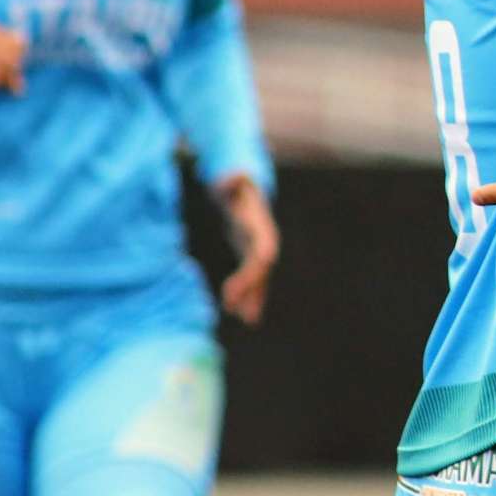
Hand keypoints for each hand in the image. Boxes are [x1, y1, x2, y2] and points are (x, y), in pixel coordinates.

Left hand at [212, 172, 278, 326]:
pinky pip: (254, 278)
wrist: (245, 189)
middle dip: (250, 289)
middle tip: (231, 307)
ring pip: (261, 279)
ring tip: (248, 320)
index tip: (237, 286)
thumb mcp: (233, 181)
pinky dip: (250, 295)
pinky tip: (242, 312)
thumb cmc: (237, 184)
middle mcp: (265, 241)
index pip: (263, 252)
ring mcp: (260, 250)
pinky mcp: (252, 255)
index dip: (253, 270)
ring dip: (254, 298)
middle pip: (261, 270)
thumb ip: (233, 181)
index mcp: (261, 227)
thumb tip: (235, 175)